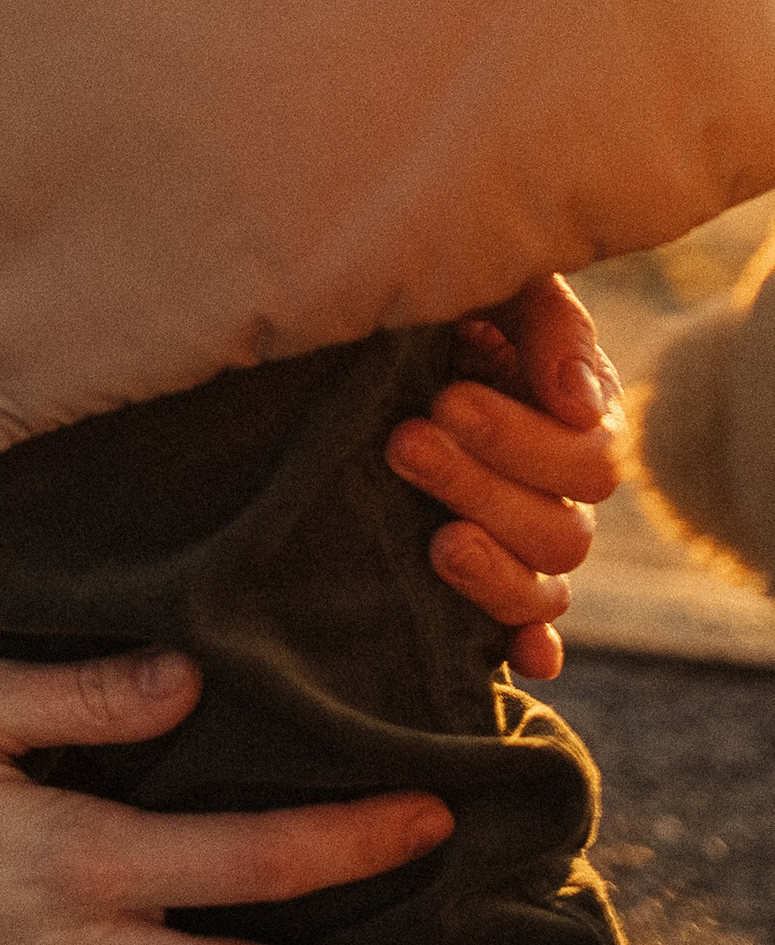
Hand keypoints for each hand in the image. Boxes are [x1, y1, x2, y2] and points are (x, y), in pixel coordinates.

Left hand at [386, 274, 622, 680]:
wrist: (355, 329)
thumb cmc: (432, 298)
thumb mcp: (494, 284)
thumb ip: (547, 326)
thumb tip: (579, 403)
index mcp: (572, 418)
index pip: (589, 458)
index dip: (521, 439)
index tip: (445, 399)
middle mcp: (555, 489)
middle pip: (563, 529)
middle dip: (482, 488)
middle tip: (405, 443)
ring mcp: (518, 544)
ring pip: (544, 587)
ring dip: (492, 570)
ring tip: (436, 542)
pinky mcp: (477, 582)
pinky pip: (521, 634)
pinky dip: (524, 649)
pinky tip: (520, 660)